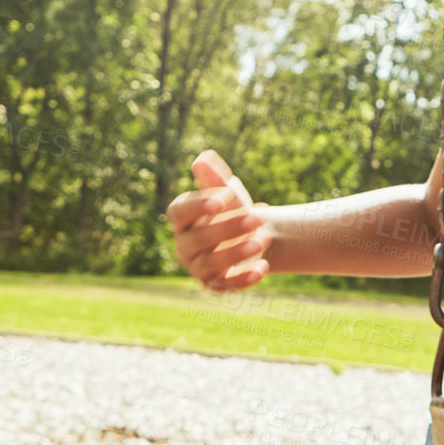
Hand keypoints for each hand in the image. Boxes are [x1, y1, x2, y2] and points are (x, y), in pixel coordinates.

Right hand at [166, 150, 271, 290]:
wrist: (252, 233)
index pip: (179, 212)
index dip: (197, 206)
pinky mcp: (216, 284)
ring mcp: (198, 267)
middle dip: (227, 229)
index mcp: (182, 218)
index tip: (220, 200)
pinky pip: (225, 286)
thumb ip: (215, 177)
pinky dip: (244, 279)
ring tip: (263, 239)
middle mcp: (185, 245)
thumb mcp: (227, 191)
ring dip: (237, 253)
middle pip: (198, 239)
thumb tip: (204, 159)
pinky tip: (264, 267)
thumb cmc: (233, 208)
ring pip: (210, 264)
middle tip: (257, 218)